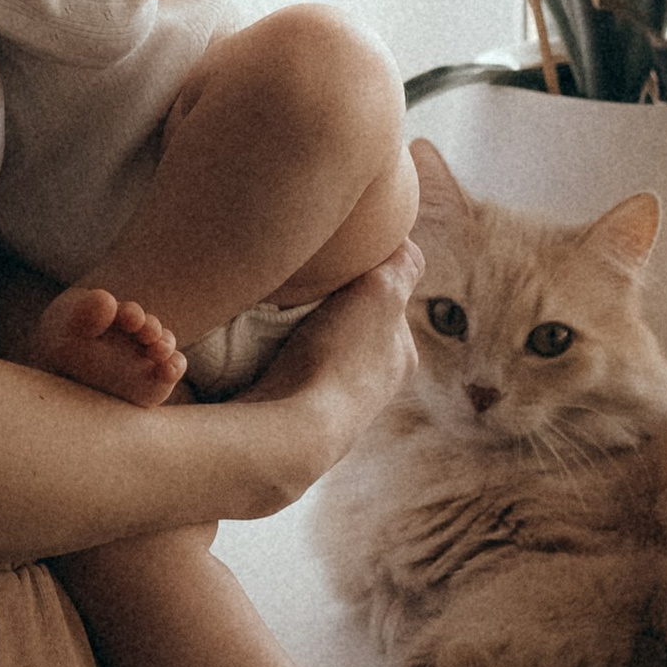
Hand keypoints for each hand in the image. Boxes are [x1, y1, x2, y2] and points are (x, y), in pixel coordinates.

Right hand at [247, 244, 419, 486]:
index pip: (387, 301)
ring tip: (276, 310)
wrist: (293, 427)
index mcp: (402, 357)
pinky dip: (277, 351)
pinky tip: (261, 342)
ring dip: (299, 328)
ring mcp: (335, 403)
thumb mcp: (382, 292)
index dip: (364, 275)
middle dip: (330, 305)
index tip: (336, 261)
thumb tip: (404, 239)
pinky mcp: (297, 413)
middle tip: (302, 283)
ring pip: (319, 346)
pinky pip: (289, 368)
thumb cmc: (341, 357)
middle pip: (351, 325)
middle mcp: (376, 384)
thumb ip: (402, 263)